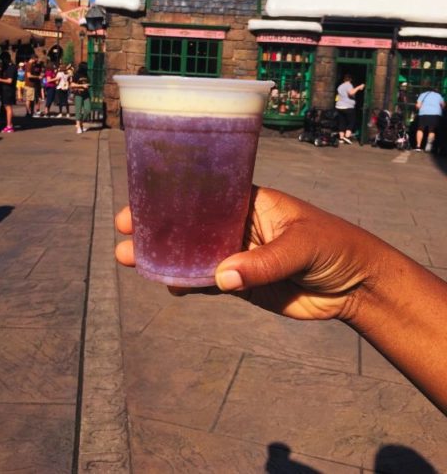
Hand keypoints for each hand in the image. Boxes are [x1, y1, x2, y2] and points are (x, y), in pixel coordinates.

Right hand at [113, 186, 393, 320]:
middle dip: (154, 229)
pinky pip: (206, 282)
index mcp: (246, 201)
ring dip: (162, 258)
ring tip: (131, 262)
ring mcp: (236, 253)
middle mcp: (235, 224)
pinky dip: (186, 283)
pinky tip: (168, 284)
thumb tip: (222, 277)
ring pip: (191, 254)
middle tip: (122, 237)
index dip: (166, 198)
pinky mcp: (241, 283)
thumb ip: (263, 262)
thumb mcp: (301, 246)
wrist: (358, 287)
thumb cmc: (335, 247)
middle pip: (186, 224)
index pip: (199, 194)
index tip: (136, 206)